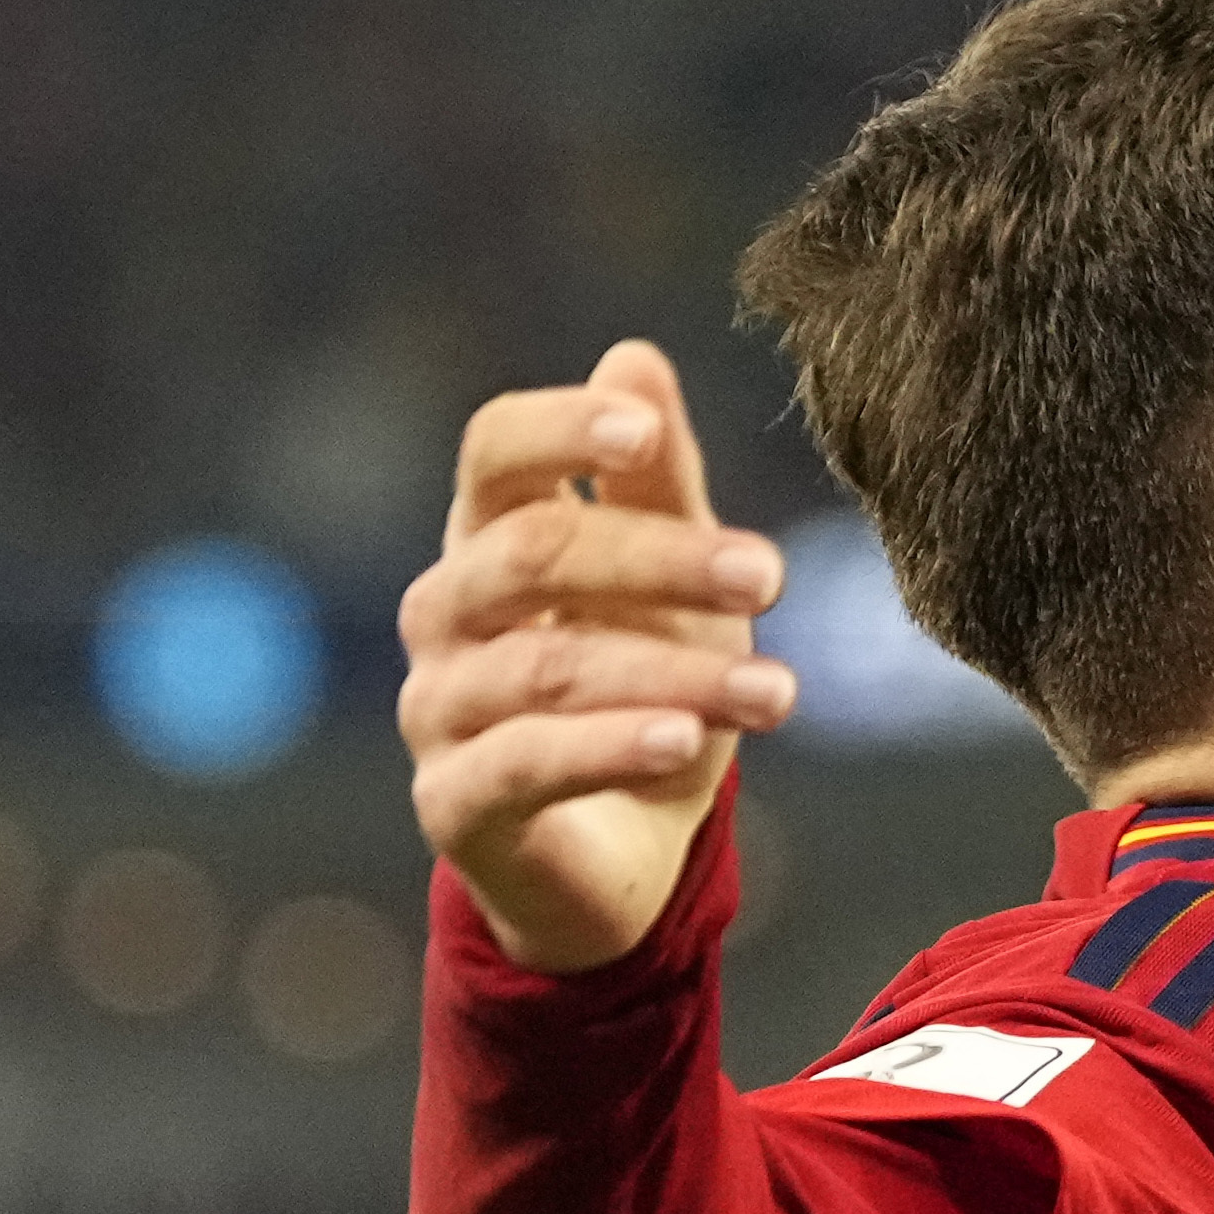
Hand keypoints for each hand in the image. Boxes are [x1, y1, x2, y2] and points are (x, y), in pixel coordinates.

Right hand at [395, 340, 795, 973]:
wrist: (621, 855)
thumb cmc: (642, 688)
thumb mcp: (673, 581)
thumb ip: (656, 483)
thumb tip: (634, 358)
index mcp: (489, 535)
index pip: (495, 449)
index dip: (560, 429)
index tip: (645, 436)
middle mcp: (444, 612)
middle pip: (530, 551)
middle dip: (659, 560)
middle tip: (770, 575)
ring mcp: (437, 708)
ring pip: (545, 667)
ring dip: (673, 673)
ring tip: (777, 691)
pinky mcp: (451, 803)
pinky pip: (524, 763)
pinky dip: (610, 746)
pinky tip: (685, 740)